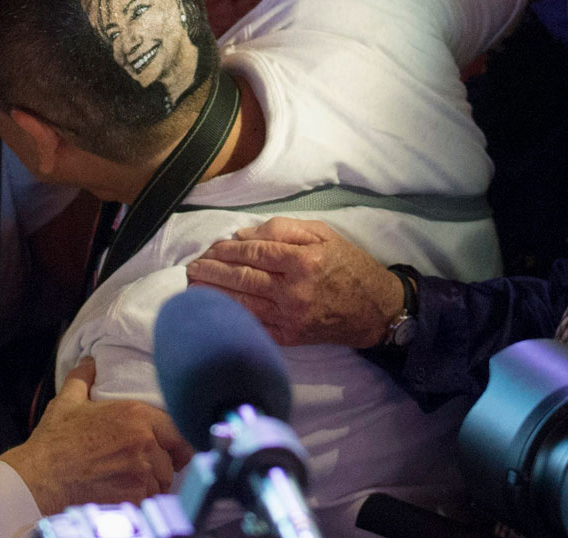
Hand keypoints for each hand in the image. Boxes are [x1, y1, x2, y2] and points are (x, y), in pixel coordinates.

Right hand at [0, 357, 193, 513]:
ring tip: (135, 481)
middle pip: (172, 458)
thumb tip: (89, 363)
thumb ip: (83, 378)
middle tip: (149, 467)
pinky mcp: (134, 496)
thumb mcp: (67, 402)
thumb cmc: (54, 441)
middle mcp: (143, 441)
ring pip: (162, 481)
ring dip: (153, 483)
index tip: (171, 449)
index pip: (177, 429)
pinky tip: (126, 493)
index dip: (175, 442)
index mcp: (135, 414)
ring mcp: (140, 470)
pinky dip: (143, 498)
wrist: (41, 477)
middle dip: (162, 464)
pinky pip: (151, 499)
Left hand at [185, 217, 401, 346]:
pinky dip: (230, 316)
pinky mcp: (289, 337)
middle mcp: (294, 291)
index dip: (226, 250)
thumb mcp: (323, 234)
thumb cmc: (348, 266)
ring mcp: (290, 317)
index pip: (253, 253)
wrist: (375, 310)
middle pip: (241, 279)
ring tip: (192, 286)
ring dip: (212, 294)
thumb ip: (282, 229)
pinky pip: (252, 325)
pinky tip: (213, 309)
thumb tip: (242, 236)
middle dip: (211, 271)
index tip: (210, 248)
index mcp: (303, 261)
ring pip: (241, 303)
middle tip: (192, 267)